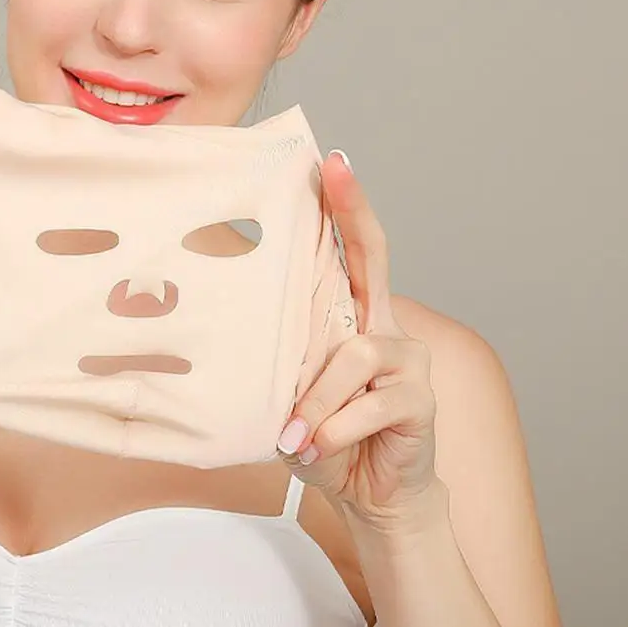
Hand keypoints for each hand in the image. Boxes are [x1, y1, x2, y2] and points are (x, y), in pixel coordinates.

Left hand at [278, 151, 439, 529]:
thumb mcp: (291, 392)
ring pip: (354, 354)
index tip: (329, 162)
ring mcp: (407, 360)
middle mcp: (383, 326)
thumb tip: (236, 328)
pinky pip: (369, 405)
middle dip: (353, 210)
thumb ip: (282, 359)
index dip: (343, 208)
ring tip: (293, 434)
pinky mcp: (420, 401)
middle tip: (337, 166)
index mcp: (349, 318)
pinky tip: (316, 449)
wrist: (367, 493)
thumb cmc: (323, 434)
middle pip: (372, 257)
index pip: (349, 254)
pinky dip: (334, 428)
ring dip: (315, 398)